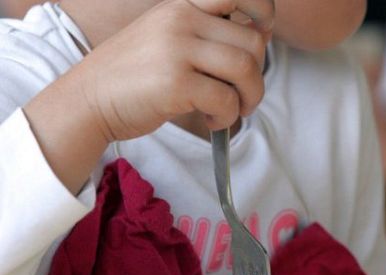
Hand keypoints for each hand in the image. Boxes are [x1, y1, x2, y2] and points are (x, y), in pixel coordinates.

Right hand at [72, 0, 274, 141]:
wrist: (88, 99)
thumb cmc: (135, 75)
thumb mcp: (168, 39)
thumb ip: (207, 35)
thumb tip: (260, 39)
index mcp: (182, 6)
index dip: (264, 12)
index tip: (263, 35)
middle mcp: (181, 20)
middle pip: (252, 43)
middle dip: (257, 78)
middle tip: (243, 97)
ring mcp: (177, 49)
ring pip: (245, 70)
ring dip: (249, 98)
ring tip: (230, 111)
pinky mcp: (175, 82)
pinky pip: (226, 100)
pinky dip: (227, 117)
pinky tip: (211, 120)